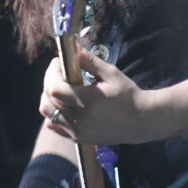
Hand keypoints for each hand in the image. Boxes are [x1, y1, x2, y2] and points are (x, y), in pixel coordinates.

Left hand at [39, 49, 156, 144]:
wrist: (140, 122)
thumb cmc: (128, 95)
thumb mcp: (112, 74)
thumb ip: (90, 62)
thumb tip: (72, 50)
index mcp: (88, 101)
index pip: (54, 88)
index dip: (52, 72)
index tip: (59, 62)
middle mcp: (79, 119)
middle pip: (48, 99)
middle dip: (49, 80)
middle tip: (59, 71)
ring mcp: (77, 131)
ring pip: (47, 112)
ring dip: (48, 97)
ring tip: (61, 87)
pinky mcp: (77, 138)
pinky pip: (53, 125)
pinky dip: (53, 112)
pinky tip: (65, 103)